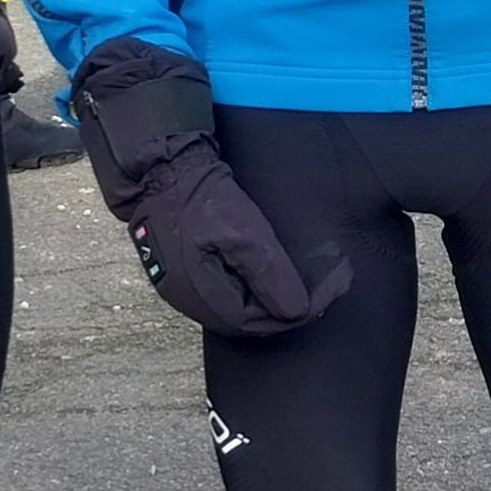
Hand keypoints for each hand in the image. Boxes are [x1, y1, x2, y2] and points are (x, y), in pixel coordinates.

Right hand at [116, 140, 351, 339]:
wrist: (162, 168)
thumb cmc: (201, 196)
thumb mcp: (244, 232)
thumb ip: (270, 274)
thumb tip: (297, 312)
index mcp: (202, 295)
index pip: (258, 322)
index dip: (296, 312)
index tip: (328, 290)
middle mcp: (188, 300)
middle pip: (247, 320)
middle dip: (287, 308)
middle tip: (325, 289)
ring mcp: (182, 287)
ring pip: (236, 308)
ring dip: (270, 300)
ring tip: (305, 285)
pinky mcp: (183, 272)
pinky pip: (225, 293)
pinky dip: (253, 290)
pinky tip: (269, 277)